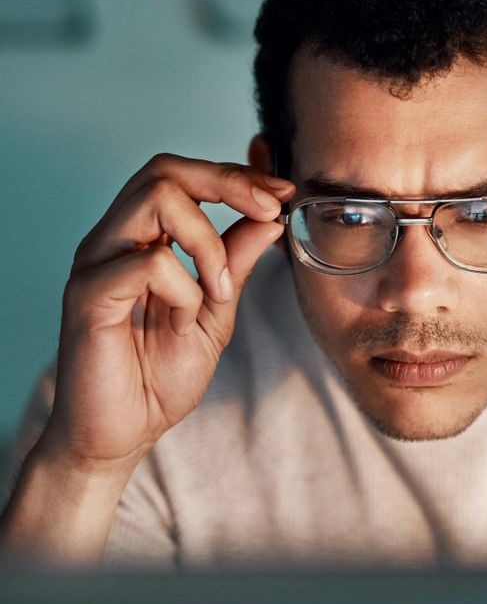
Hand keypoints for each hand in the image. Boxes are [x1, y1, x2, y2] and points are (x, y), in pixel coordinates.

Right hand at [41, 153, 294, 471]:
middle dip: (228, 183)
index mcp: (140, 239)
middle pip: (164, 170)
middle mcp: (113, 241)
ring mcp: (96, 264)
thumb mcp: (216, 312)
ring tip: (219, 291)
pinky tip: (181, 324)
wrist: (124, 433)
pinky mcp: (86, 296)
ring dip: (208, 243)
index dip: (236, 176)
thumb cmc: (160, 376)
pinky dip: (184, 290)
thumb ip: (236, 262)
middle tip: (270, 212)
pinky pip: (148, 262)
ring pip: (156, 199)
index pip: (182, 177)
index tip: (283, 194)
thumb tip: (269, 217)